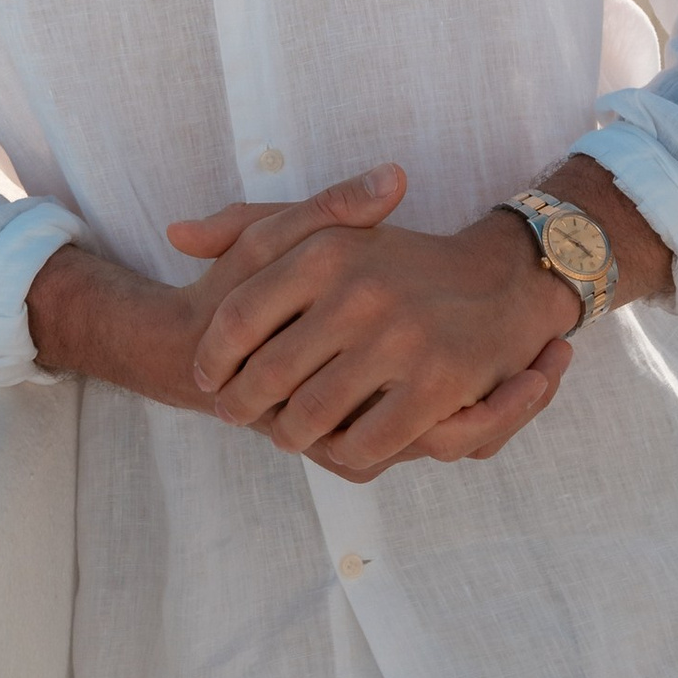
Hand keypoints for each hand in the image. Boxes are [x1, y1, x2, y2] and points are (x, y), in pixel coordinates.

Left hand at [168, 164, 578, 481]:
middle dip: (243, 404)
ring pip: (313, 413)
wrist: (502, 279)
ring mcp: (401, 338)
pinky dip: (343, 453)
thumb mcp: (325, 227)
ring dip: (290, 435)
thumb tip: (175, 235)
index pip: (240, 316)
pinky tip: (335, 447)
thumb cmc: (397, 258)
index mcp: (326, 249)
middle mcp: (360, 290)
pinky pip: (368, 440)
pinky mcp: (438, 383)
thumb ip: (247, 225)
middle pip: (269, 373)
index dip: (214, 356)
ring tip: (282, 434)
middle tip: (234, 416)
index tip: (205, 376)